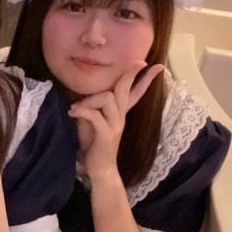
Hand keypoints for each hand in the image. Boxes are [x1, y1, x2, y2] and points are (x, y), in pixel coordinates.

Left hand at [69, 61, 163, 178]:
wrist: (99, 168)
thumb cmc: (93, 142)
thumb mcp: (91, 120)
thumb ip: (92, 106)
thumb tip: (85, 95)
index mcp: (120, 112)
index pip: (135, 92)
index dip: (146, 79)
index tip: (158, 66)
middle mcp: (121, 116)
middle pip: (126, 89)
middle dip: (131, 74)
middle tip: (139, 63)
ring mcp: (116, 124)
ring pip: (108, 98)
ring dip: (89, 100)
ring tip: (76, 109)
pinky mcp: (107, 133)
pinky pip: (96, 115)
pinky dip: (83, 111)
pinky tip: (73, 113)